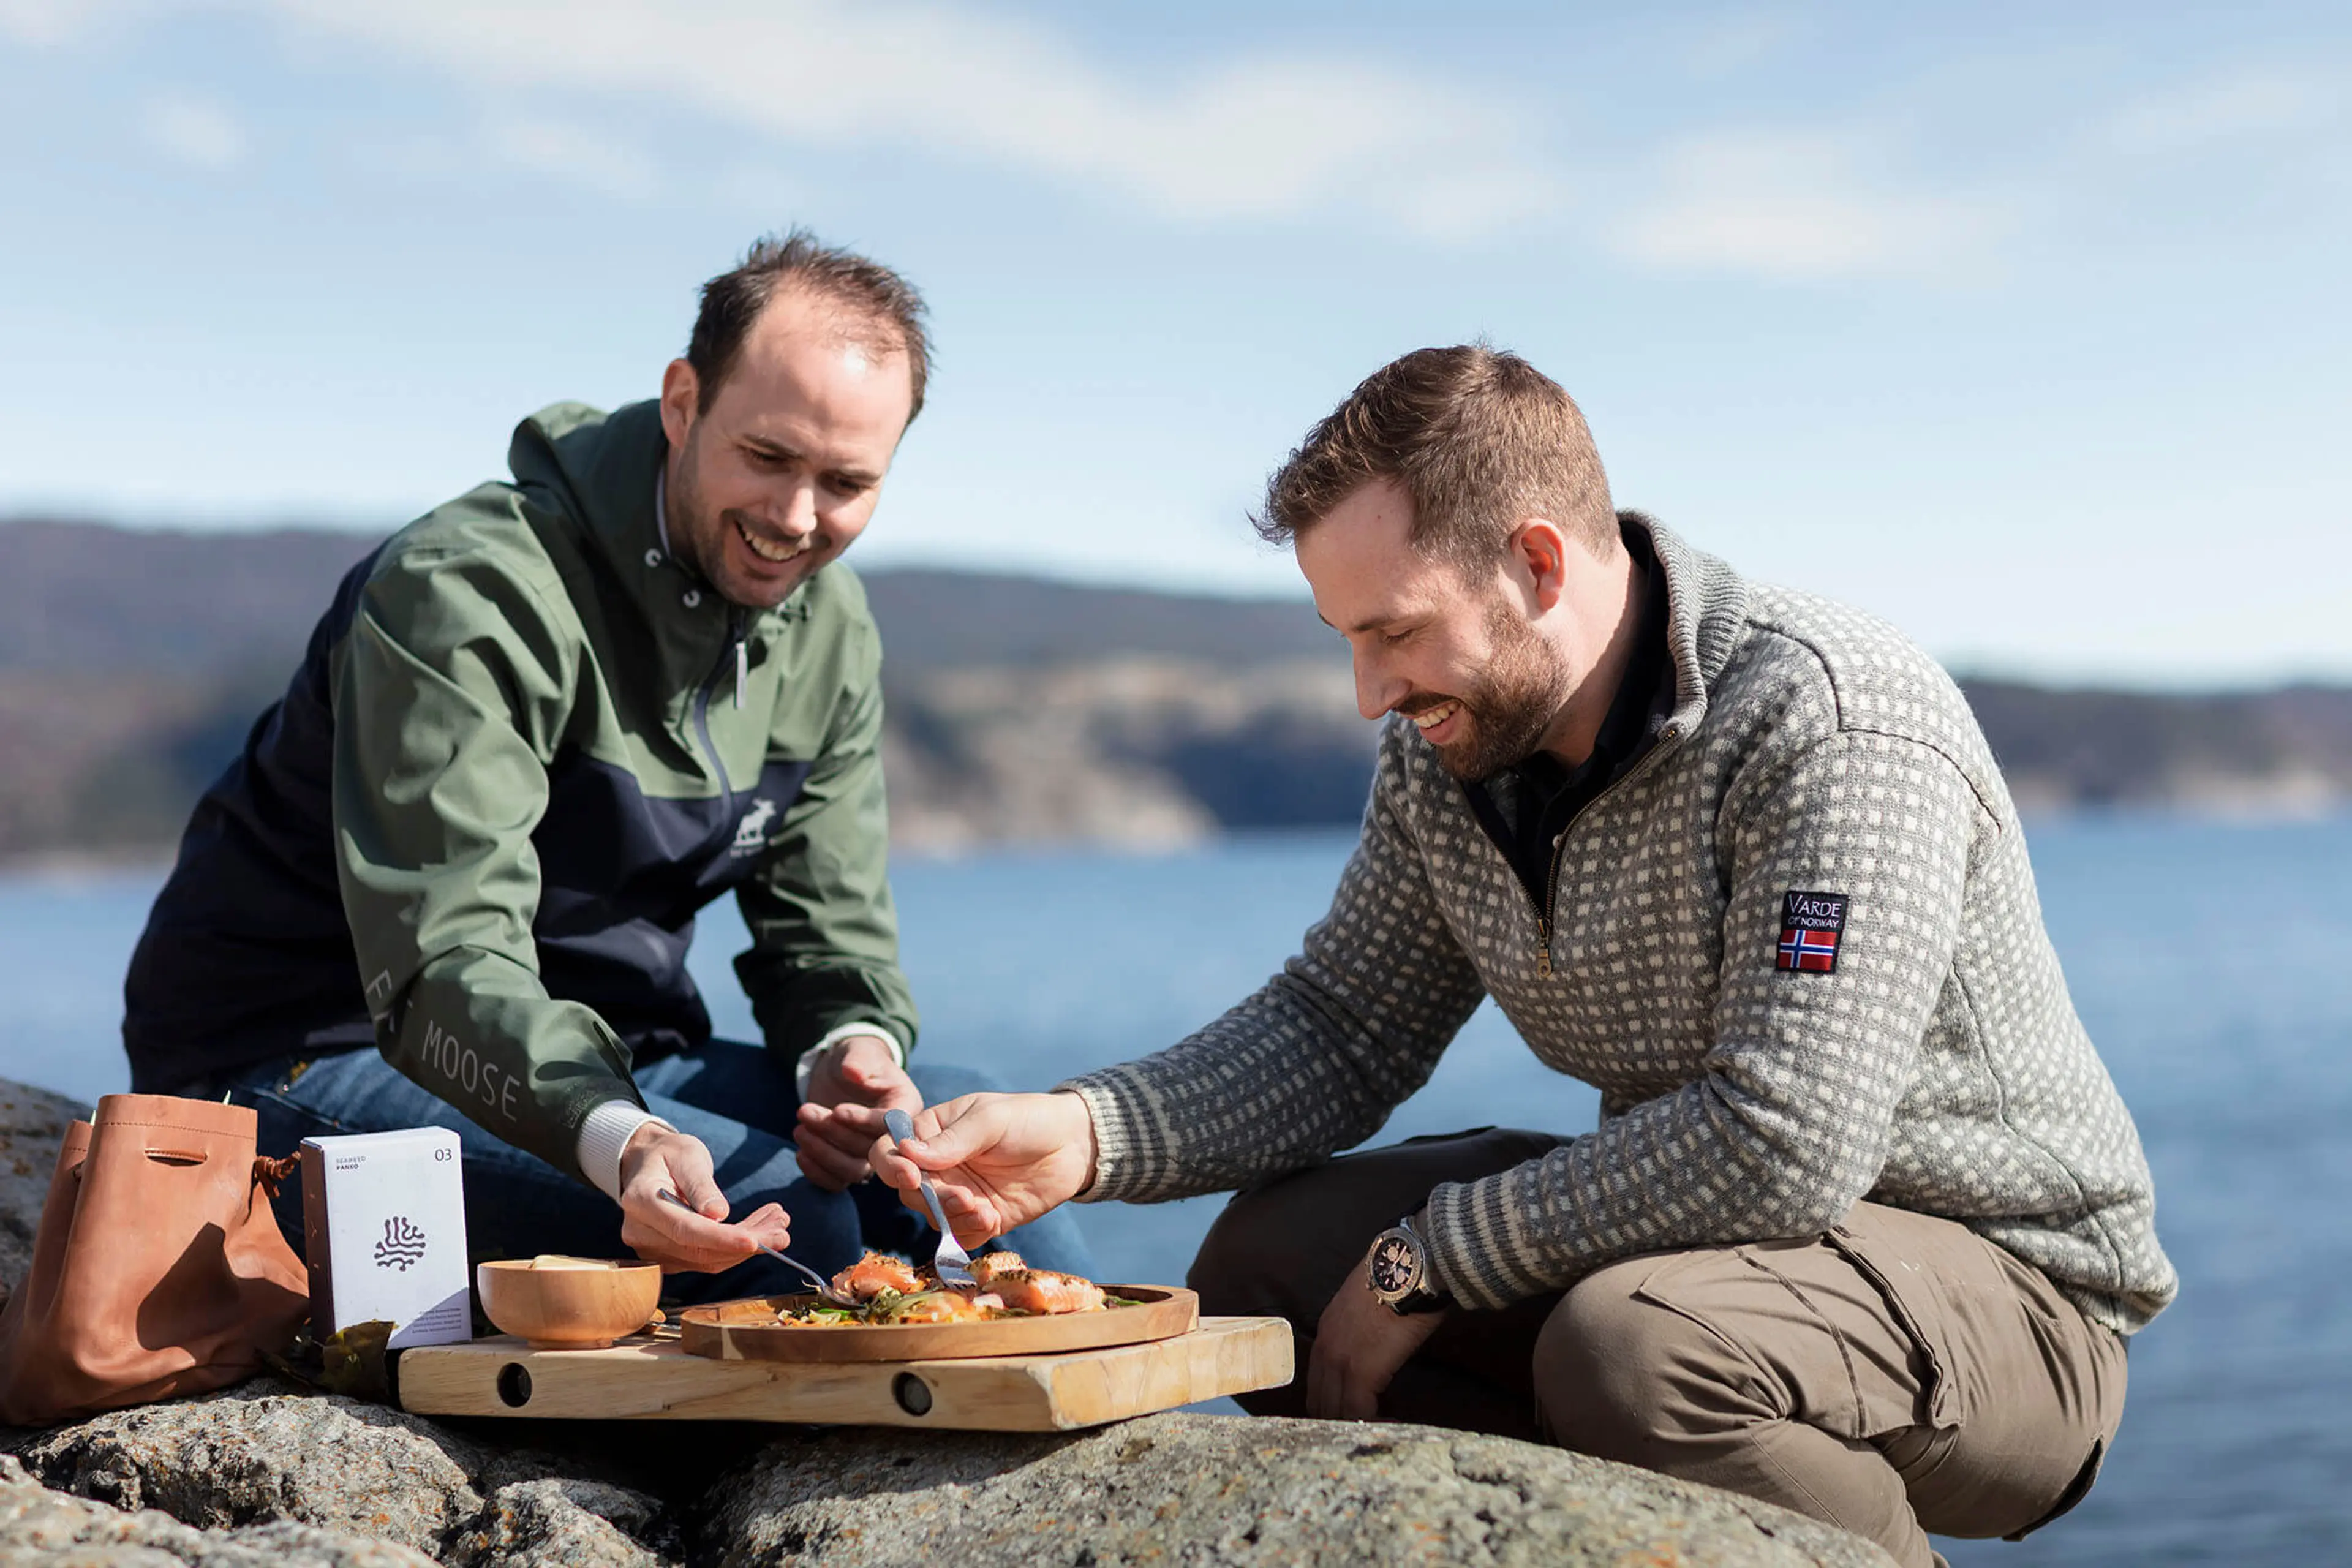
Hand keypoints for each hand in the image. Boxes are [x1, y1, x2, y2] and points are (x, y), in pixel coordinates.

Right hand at [616, 1123, 791, 1272]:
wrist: (647, 1164)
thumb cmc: (668, 1154)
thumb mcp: (687, 1155)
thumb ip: (700, 1185)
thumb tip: (719, 1215)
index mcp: (640, 1201)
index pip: (685, 1229)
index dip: (721, 1239)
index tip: (754, 1241)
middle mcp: (640, 1232)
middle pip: (699, 1250)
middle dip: (746, 1244)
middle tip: (782, 1229)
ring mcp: (651, 1249)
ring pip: (707, 1259)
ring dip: (747, 1247)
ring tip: (779, 1224)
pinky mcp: (667, 1256)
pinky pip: (705, 1259)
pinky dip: (735, 1248)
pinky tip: (761, 1229)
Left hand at [794, 1034, 921, 1191]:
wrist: (841, 1072)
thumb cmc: (856, 1058)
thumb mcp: (859, 1051)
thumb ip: (859, 1059)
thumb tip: (853, 1071)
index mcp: (906, 1107)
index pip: (892, 1125)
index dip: (864, 1121)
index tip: (837, 1110)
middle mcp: (894, 1138)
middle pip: (870, 1150)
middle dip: (834, 1133)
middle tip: (805, 1111)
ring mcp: (871, 1154)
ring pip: (853, 1170)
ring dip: (823, 1153)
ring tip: (799, 1129)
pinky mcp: (850, 1163)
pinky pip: (838, 1182)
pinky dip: (817, 1174)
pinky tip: (800, 1153)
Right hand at [869, 1090, 1097, 1245]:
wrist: (1074, 1145)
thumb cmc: (1029, 1119)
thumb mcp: (990, 1119)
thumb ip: (953, 1139)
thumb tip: (909, 1153)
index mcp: (931, 1132)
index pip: (890, 1151)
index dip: (891, 1166)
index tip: (911, 1176)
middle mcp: (938, 1166)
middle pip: (908, 1191)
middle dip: (931, 1197)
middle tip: (962, 1195)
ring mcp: (957, 1194)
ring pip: (932, 1216)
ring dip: (952, 1217)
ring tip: (982, 1208)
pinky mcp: (979, 1218)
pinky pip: (960, 1235)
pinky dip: (969, 1232)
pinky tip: (992, 1219)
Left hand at [1304, 1252, 1446, 1420]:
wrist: (1408, 1269)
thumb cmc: (1398, 1282)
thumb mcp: (1368, 1305)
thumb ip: (1363, 1329)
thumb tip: (1379, 1344)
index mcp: (1327, 1333)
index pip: (1318, 1381)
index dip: (1334, 1402)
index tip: (1357, 1411)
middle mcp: (1324, 1348)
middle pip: (1319, 1402)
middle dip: (1341, 1420)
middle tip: (1368, 1426)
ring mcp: (1338, 1362)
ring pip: (1334, 1412)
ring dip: (1356, 1425)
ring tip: (1381, 1428)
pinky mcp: (1360, 1374)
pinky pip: (1359, 1413)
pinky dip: (1374, 1424)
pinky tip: (1393, 1424)